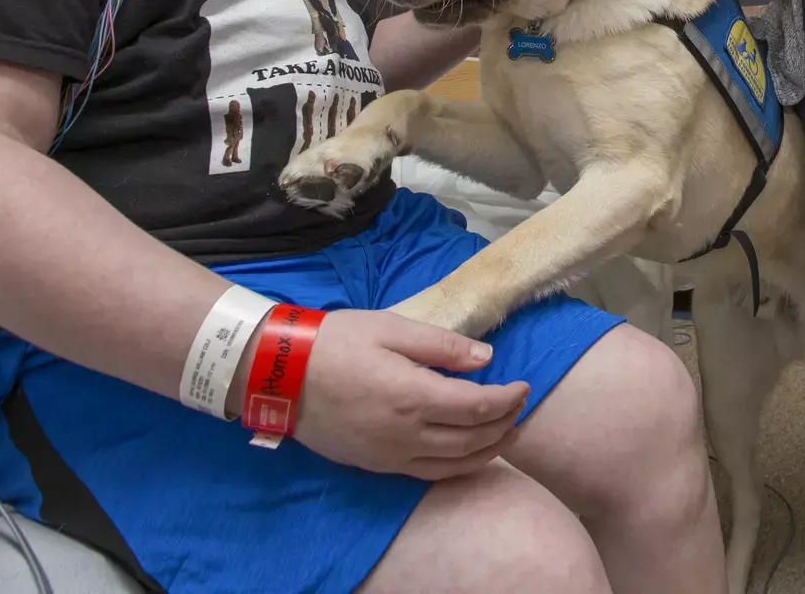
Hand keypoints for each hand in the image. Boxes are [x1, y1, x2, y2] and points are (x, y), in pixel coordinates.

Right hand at [291, 309, 529, 480]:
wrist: (280, 376)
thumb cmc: (336, 343)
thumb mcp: (390, 329)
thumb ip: (442, 345)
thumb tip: (486, 358)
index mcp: (413, 395)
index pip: (478, 406)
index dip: (508, 399)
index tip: (524, 385)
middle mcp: (407, 434)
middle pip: (473, 439)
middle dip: (505, 423)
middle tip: (520, 406)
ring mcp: (391, 455)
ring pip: (455, 464)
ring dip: (489, 450)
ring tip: (509, 433)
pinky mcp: (377, 465)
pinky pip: (429, 474)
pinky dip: (459, 467)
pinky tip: (470, 455)